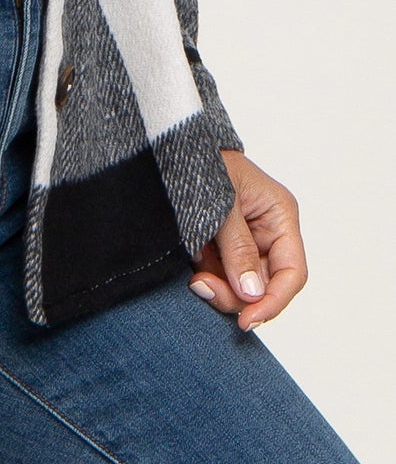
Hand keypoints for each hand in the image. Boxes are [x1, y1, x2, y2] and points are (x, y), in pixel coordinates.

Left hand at [189, 150, 307, 330]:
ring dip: (219, 289)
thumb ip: (237, 247)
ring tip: (195, 277)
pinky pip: (221, 277)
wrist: (171, 144)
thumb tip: (252, 294)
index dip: (274, 302)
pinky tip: (192, 268)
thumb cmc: (202, 160)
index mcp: (280, 215)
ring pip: (241, 287)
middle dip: (236, 295)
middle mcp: (267, 233)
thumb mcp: (221, 202)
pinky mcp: (221, 247)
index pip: (292, 272)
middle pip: (264, 286)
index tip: (248, 320)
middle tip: (203, 287)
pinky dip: (208, 279)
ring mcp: (244, 242)